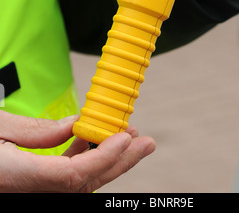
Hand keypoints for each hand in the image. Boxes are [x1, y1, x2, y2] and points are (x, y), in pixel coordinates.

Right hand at [0, 112, 155, 192]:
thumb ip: (37, 131)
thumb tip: (77, 126)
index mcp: (12, 178)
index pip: (70, 177)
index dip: (102, 159)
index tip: (124, 137)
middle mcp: (23, 191)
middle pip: (82, 185)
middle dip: (118, 163)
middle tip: (146, 142)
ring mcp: (27, 192)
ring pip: (77, 183)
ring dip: (106, 159)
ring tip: (128, 135)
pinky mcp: (28, 185)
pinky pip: (63, 177)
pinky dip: (84, 158)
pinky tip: (94, 138)